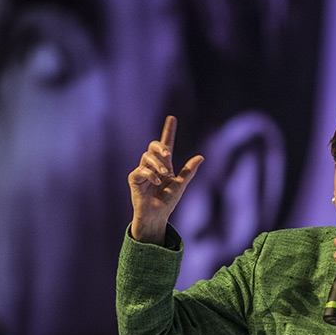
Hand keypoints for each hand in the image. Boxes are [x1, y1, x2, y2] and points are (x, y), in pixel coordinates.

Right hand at [128, 115, 203, 243]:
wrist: (157, 216)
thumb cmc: (167, 202)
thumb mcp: (181, 185)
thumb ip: (189, 171)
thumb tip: (201, 157)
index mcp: (165, 165)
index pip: (166, 144)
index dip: (168, 131)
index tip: (172, 118)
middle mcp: (153, 166)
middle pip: (153, 146)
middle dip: (160, 146)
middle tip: (167, 154)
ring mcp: (142, 171)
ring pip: (147, 156)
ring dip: (157, 164)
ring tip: (163, 175)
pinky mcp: (134, 179)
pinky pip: (140, 169)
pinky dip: (149, 174)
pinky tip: (155, 181)